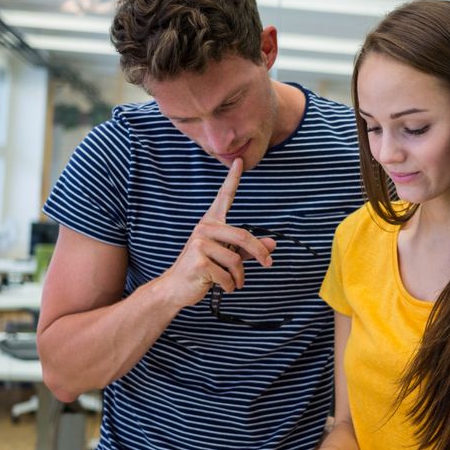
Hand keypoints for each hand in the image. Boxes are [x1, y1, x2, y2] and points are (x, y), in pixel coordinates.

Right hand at [157, 158, 276, 308]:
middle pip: (242, 236)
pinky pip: (227, 275)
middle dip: (259, 253)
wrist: (176, 287)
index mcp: (211, 223)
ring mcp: (200, 243)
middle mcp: (204, 228)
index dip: (232, 179)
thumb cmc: (202, 270)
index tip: (240, 161)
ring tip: (234, 282)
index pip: (223, 197)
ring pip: (235, 260)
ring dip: (239, 276)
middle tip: (268, 264)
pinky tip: (221, 287)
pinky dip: (229, 285)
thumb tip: (273, 244)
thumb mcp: (227, 257)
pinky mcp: (199, 260)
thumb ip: (248, 250)